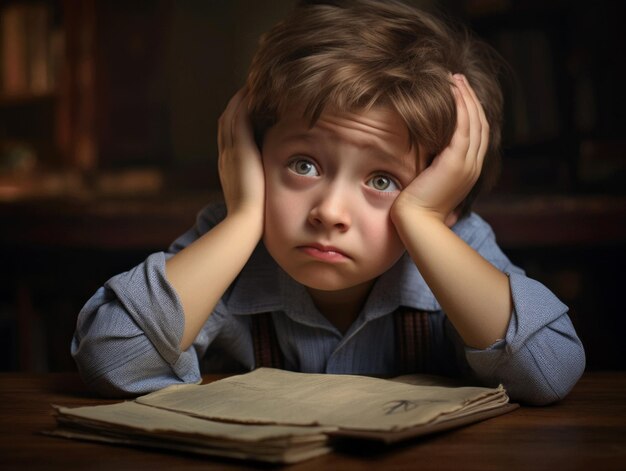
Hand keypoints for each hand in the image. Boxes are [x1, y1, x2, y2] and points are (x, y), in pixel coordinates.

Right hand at [217, 88, 264, 217]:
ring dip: (239, 100)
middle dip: (235, 106)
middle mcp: (225, 155)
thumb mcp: (255, 198)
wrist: (244, 221)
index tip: (247, 111)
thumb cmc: (254, 216)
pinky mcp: (239, 148)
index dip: (235, 122)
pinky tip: (253, 92)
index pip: (229, 138)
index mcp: (228, 167)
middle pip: (225, 122)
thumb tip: (272, 186)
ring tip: (252, 86)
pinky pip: (238, 117)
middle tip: (249, 91)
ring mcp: (230, 151)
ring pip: (230, 116)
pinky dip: (243, 103)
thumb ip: (261, 187)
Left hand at [393, 74, 488, 225]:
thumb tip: (423, 160)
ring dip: (466, 97)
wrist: (417, 223)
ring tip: (456, 79)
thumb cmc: (416, 209)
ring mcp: (467, 163)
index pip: (477, 135)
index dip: (471, 112)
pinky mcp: (457, 161)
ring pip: (475, 121)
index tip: (459, 94)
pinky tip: (453, 91)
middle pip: (480, 124)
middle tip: (459, 79)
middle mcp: (473, 166)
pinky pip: (464, 127)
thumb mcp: (427, 184)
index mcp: (468, 171)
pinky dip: (461, 106)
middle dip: (471, 99)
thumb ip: (431, 169)